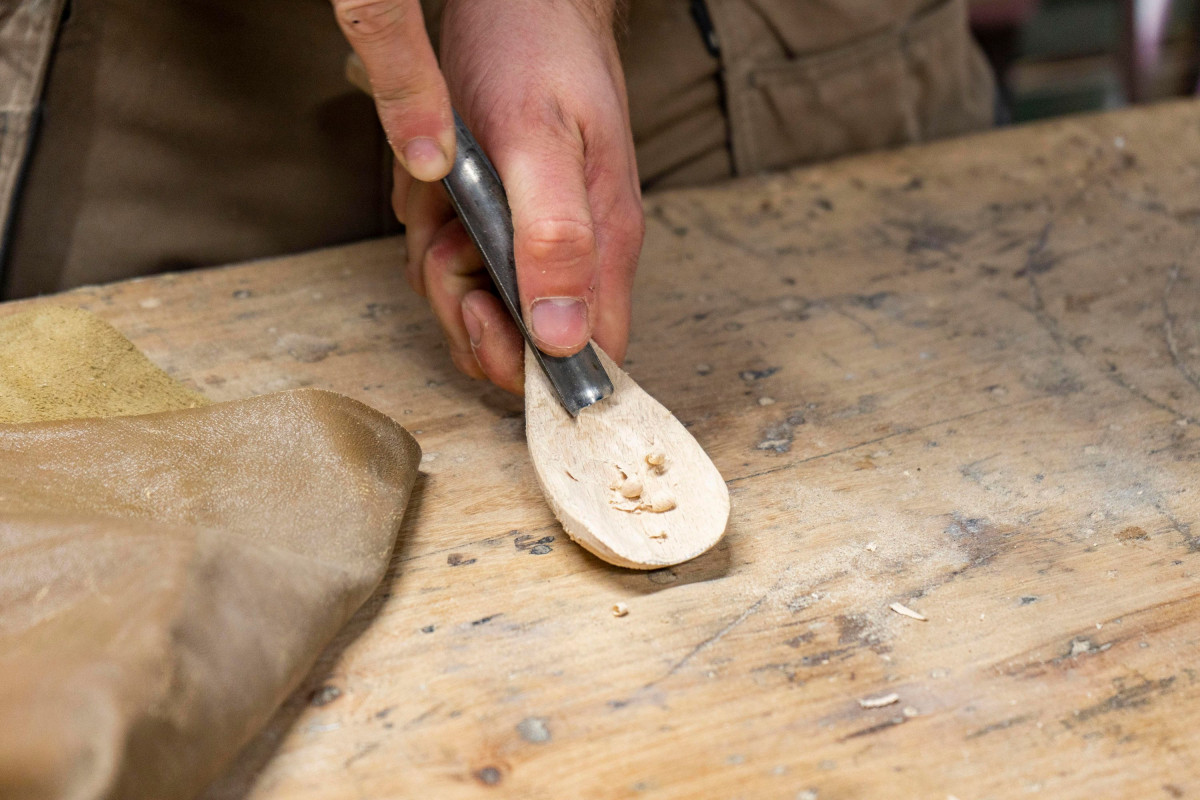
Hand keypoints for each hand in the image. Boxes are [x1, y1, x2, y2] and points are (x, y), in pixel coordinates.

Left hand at [334, 0, 643, 393]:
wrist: (517, 0)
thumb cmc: (538, 55)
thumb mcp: (541, 143)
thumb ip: (557, 240)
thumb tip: (565, 339)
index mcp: (602, 246)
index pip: (589, 357)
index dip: (532, 365)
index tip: (486, 314)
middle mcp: (570, 255)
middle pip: (516, 348)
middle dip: (466, 308)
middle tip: (454, 246)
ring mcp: (529, 242)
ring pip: (472, 307)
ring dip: (440, 264)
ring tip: (448, 206)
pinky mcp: (495, 225)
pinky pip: (447, 264)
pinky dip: (428, 234)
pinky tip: (440, 194)